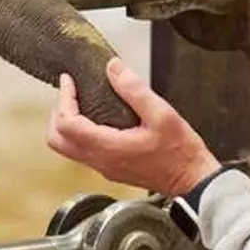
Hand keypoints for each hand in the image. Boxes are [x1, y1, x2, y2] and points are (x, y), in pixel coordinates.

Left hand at [46, 57, 221, 196]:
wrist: (192, 180)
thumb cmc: (181, 152)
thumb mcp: (161, 114)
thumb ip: (134, 89)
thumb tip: (113, 68)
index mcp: (108, 147)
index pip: (67, 124)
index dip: (63, 99)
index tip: (69, 81)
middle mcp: (100, 161)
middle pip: (57, 140)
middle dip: (58, 112)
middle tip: (70, 92)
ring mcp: (104, 167)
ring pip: (67, 148)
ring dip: (66, 123)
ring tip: (80, 101)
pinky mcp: (110, 168)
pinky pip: (82, 151)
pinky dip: (79, 132)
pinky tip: (95, 116)